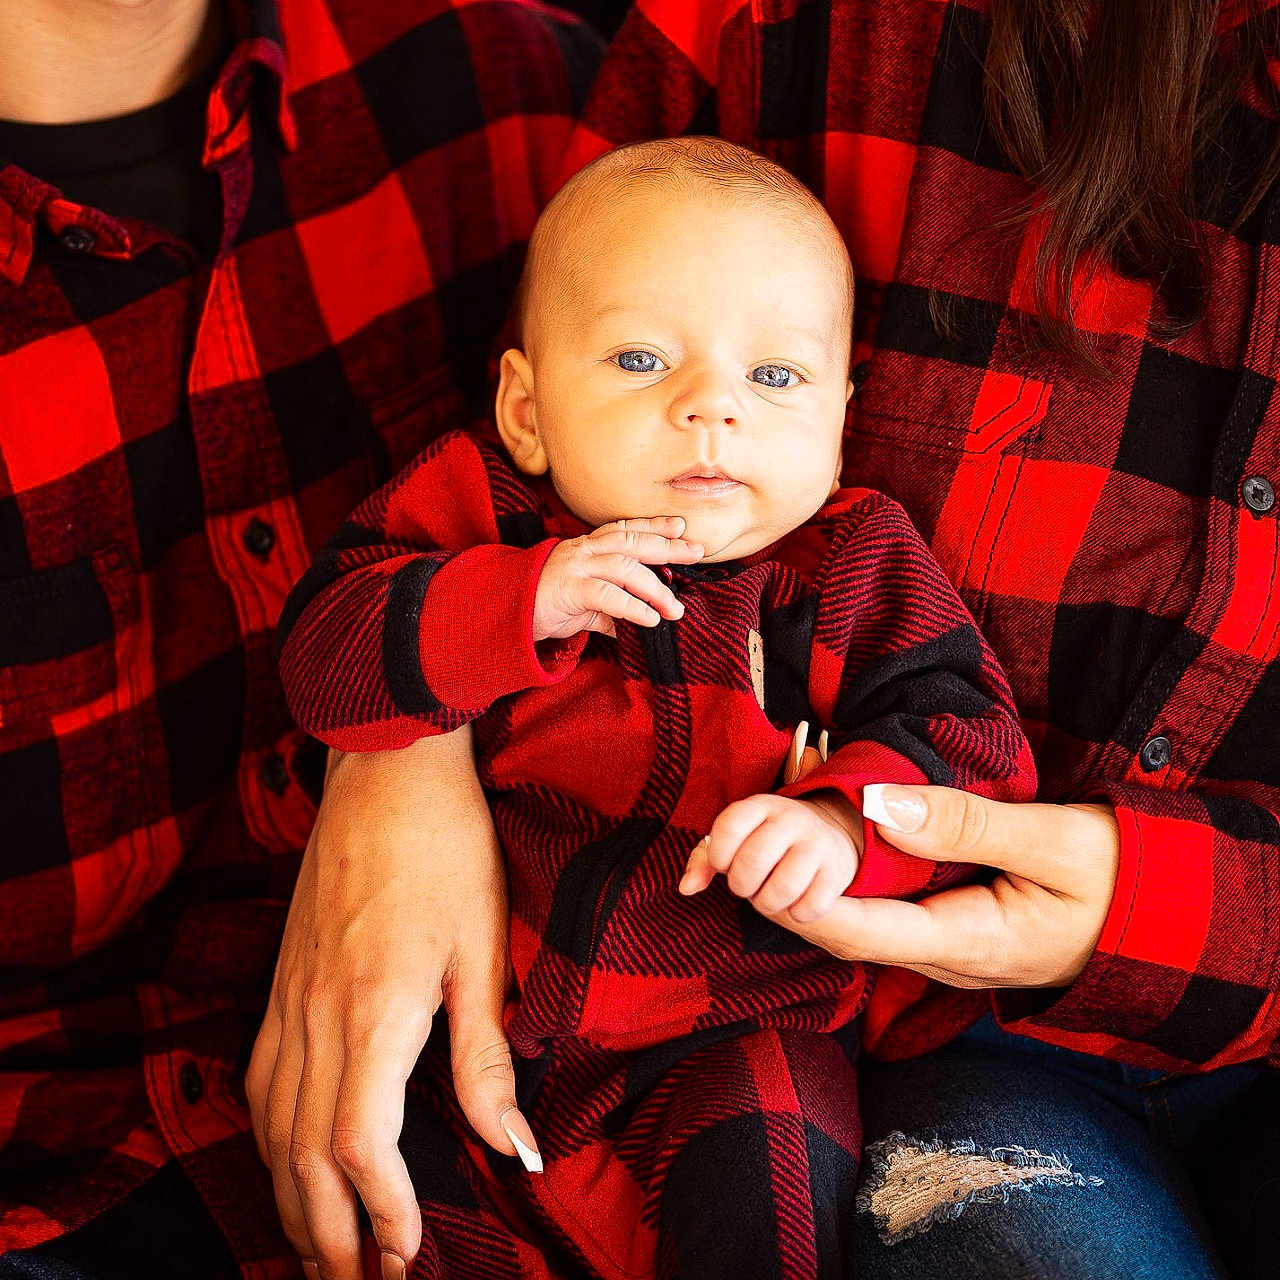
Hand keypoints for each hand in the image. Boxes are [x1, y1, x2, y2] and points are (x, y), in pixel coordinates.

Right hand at [245, 730, 531, 1279]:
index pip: (360, 1146)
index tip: (409, 1255)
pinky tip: (286, 1159)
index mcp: (375, 1011)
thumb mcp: (484, 948)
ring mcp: (289, 997)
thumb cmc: (448, 849)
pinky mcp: (282, 978)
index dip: (383, 1211)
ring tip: (321, 1250)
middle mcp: (317, 1015)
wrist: (386, 768)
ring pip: (271, 1126)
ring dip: (292, 1197)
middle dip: (331, 1234)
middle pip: (304, 1154)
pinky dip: (270, 1139)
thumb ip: (488, 1056)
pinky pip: (260, 1080)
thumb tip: (517, 1147)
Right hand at [533, 516, 702, 639]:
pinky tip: (649, 620)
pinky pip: (607, 595)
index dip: (654, 526)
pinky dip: (632, 606)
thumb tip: (632, 625)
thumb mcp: (583, 607)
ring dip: (655, 588)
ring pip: (625, 567)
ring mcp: (576, 567)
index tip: (681, 526)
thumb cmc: (544, 605)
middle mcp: (584, 551)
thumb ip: (609, 611)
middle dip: (667, 546)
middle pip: (632, 542)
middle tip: (696, 552)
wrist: (505, 613)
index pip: (626, 530)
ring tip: (674, 609)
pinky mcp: (569, 589)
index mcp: (588, 548)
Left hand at [678, 792, 861, 922]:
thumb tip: (686, 888)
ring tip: (768, 895)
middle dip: (741, 885)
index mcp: (760, 806)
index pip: (728, 827)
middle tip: (747, 885)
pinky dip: (796, 914)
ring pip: (782, 889)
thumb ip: (704, 859)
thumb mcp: (735, 838)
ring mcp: (817, 843)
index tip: (724, 863)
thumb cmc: (766, 841)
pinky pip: (809, 907)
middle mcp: (791, 819)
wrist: (826, 835)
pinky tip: (794, 902)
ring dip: (766, 904)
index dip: (718, 856)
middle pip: (752, 862)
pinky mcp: (836, 872)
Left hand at [752, 784, 1120, 988]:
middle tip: (740, 850)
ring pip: (864, 927)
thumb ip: (963, 823)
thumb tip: (878, 803)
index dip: (797, 900)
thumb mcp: (1049, 839)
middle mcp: (948, 960)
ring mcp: (950, 953)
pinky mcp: (955, 935)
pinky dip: (848, 888)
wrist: (1163, 918)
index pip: (856, 930)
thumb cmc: (1117, 877)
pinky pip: (887, 918)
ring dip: (813, 892)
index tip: (755, 863)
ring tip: (769, 846)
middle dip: (789, 896)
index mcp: (967, 943)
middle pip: (848, 933)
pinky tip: (827, 855)